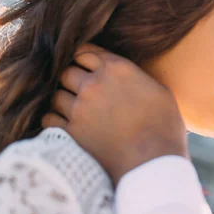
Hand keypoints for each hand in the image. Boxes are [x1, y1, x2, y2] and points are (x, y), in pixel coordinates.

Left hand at [42, 44, 186, 184]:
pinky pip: (49, 119)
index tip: (86, 65)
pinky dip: (54, 119)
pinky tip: (64, 122)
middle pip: (66, 71)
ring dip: (63, 99)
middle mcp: (94, 84)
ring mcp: (80, 109)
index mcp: (117, 68)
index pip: (86, 50)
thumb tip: (128, 77)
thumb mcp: (160, 91)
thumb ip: (137, 77)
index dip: (85, 58)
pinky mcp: (71, 133)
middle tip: (80, 88)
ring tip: (74, 107)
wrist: (154, 162)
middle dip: (72, 78)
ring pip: (56, 95)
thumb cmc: (164, 127)